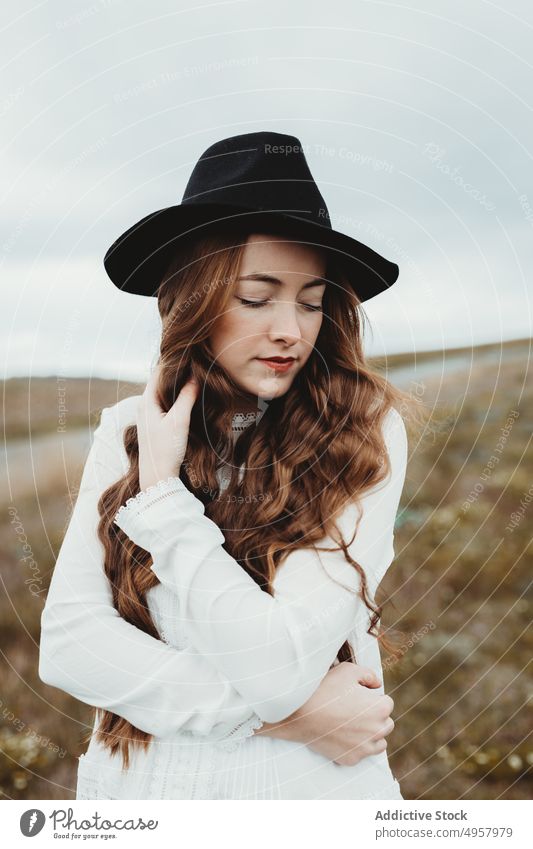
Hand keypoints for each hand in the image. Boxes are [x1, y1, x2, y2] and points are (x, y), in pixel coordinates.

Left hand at [137, 365, 199, 491]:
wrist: (157, 478)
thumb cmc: (165, 450)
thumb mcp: (179, 421)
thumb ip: (186, 397)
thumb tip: (195, 376)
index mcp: (146, 401)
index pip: (159, 372)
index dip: (173, 361)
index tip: (188, 352)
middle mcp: (144, 406)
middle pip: (160, 381)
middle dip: (176, 371)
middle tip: (194, 361)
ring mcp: (149, 416)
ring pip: (163, 392)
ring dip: (177, 384)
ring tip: (193, 374)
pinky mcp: (154, 425)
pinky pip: (165, 403)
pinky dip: (176, 397)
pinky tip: (188, 397)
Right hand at [255, 662, 394, 765]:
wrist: (301, 713)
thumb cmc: (325, 689)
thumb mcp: (348, 671)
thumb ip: (369, 675)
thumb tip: (377, 684)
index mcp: (380, 709)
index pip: (386, 703)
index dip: (372, 698)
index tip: (357, 697)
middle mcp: (378, 731)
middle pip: (386, 724)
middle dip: (375, 717)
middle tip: (354, 711)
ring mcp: (365, 748)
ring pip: (379, 743)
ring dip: (371, 735)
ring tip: (351, 725)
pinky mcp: (352, 759)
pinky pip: (362, 755)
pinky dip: (356, 747)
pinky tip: (342, 736)